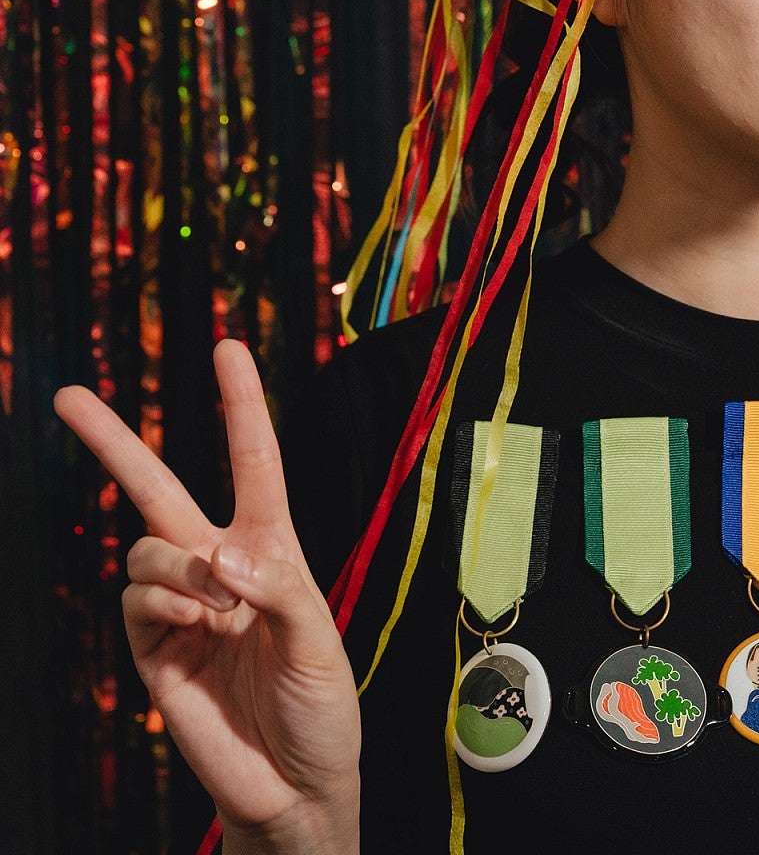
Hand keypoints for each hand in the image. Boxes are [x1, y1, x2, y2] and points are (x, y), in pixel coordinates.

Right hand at [54, 340, 360, 853]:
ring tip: (219, 610)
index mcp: (273, 552)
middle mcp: (221, 568)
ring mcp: (180, 607)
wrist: (292, 781)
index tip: (227, 347)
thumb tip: (218, 555)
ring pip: (147, 548)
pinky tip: (197, 626)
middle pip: (158, 489)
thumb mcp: (320, 642)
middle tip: (68, 396)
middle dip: (113, 443)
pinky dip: (163, 602)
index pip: (255, 464)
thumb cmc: (321, 707)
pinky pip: (135, 598)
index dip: (241, 406)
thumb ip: (278, 588)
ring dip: (179, 568)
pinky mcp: (150, 648)